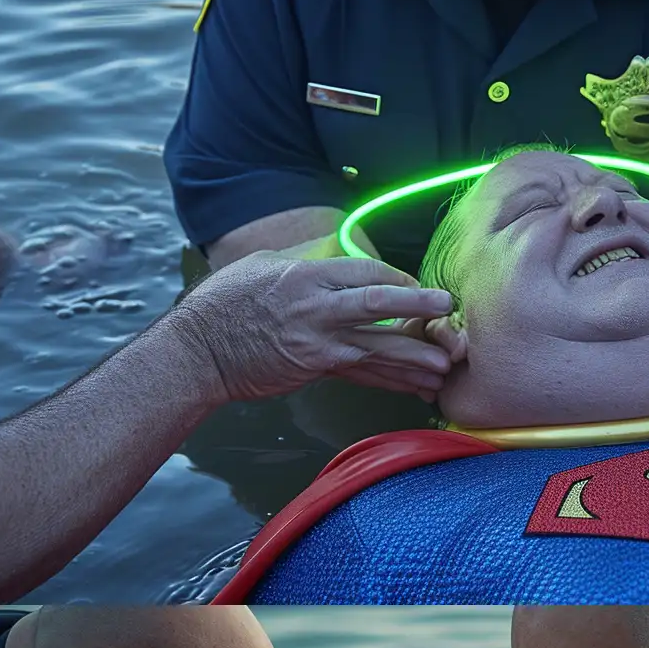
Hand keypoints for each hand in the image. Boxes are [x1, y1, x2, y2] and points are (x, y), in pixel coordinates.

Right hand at [169, 253, 456, 403]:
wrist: (199, 350)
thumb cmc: (226, 302)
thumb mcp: (263, 266)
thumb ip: (305, 263)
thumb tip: (334, 259)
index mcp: (306, 276)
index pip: (365, 273)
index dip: (398, 280)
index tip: (420, 288)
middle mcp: (317, 309)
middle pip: (378, 306)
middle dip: (418, 309)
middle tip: (449, 311)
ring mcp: (319, 343)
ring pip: (379, 349)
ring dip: (415, 358)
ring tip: (445, 366)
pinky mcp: (317, 369)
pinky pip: (364, 375)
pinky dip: (393, 382)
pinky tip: (418, 388)